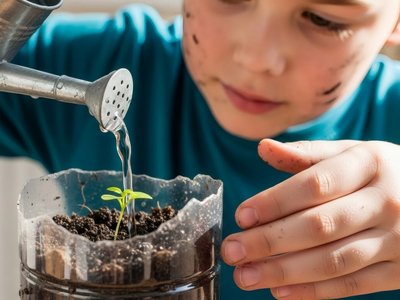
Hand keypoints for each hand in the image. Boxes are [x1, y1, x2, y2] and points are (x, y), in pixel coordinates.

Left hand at [221, 139, 399, 298]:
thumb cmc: (378, 173)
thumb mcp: (352, 153)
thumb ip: (307, 154)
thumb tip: (263, 147)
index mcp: (369, 164)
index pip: (315, 184)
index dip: (275, 202)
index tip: (242, 216)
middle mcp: (385, 201)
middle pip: (319, 226)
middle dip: (269, 241)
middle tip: (232, 251)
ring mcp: (397, 239)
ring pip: (332, 261)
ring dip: (284, 271)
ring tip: (246, 276)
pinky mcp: (399, 270)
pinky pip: (352, 285)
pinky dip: (313, 291)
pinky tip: (279, 291)